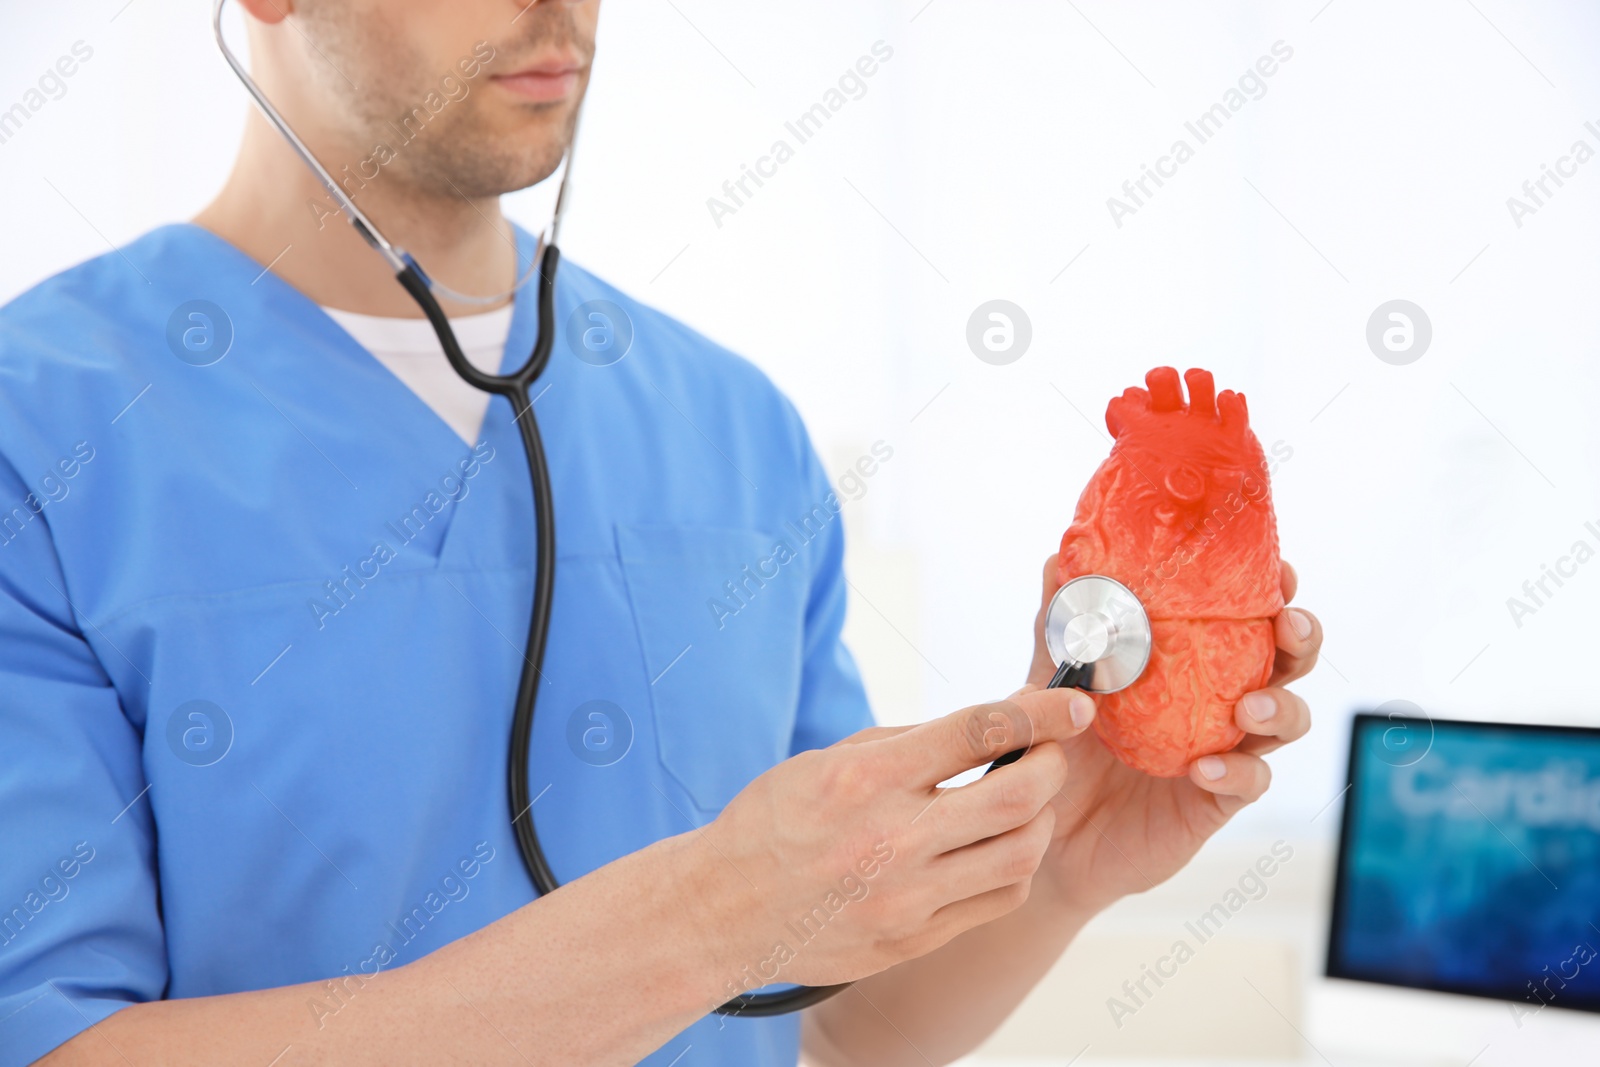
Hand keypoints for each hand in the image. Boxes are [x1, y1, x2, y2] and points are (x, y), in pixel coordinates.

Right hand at [702, 686, 1098, 990]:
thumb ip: (910, 744)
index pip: (979, 732)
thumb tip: (991, 725)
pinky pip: (996, 899)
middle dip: (1054, 766)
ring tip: (1026, 805)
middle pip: (1018, 797)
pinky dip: (1012, 866)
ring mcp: (907, 897)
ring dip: (1040, 821)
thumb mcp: (829, 759)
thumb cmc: (774, 822)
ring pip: (1021, 855)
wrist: (725, 910)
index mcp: (868, 778)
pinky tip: (998, 848)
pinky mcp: (914, 937)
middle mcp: (893, 839)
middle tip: (1054, 754)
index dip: (1041, 712)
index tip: (1074, 703)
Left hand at [1017, 554, 1319, 914]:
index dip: (1273, 593)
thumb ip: (1057, 628)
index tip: (1279, 572)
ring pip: (1286, 722)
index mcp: (1189, 661)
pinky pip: (1248, 783)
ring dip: (1280, 706)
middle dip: (1300, 638)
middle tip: (1288, 625)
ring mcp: (1223, 750)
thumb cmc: (1059, 748)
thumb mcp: (1051, 683)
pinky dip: (1236, 771)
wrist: (1044, 830)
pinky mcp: (1214, 801)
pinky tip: (1206, 767)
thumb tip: (1057, 559)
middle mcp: (1216, 701)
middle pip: (1286, 662)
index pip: (1246, 618)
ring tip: (1249, 706)